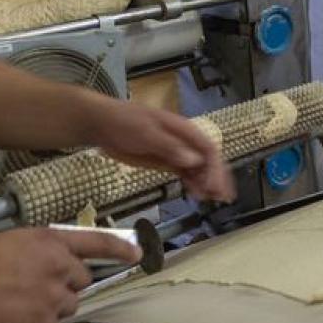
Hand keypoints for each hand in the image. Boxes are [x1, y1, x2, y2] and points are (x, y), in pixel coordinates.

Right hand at [0, 227, 139, 322]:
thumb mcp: (12, 243)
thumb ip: (43, 251)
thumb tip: (63, 265)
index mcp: (50, 242)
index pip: (95, 242)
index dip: (119, 248)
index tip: (137, 255)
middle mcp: (59, 269)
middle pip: (81, 281)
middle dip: (64, 285)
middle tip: (32, 287)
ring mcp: (53, 301)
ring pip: (68, 307)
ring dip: (51, 306)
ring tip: (16, 305)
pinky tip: (14, 321)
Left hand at [88, 101, 235, 202]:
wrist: (101, 125)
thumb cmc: (123, 122)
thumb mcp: (146, 133)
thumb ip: (170, 147)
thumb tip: (194, 160)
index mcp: (182, 129)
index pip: (208, 149)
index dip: (215, 168)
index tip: (214, 186)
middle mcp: (183, 141)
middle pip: (208, 159)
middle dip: (217, 177)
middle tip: (221, 197)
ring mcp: (175, 152)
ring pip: (199, 169)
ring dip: (207, 183)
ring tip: (211, 200)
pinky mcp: (165, 162)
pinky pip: (185, 174)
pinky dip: (193, 184)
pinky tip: (196, 195)